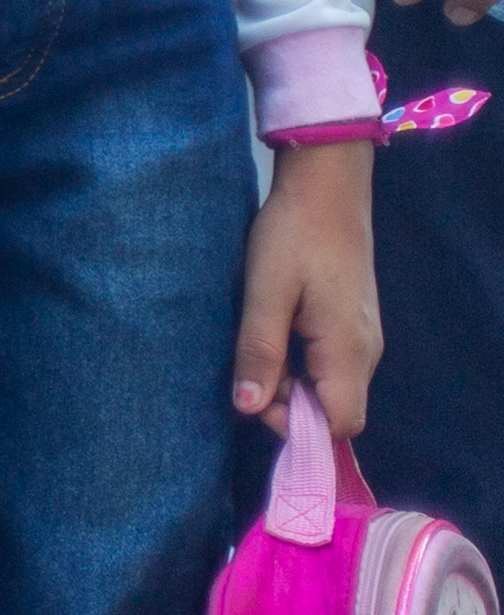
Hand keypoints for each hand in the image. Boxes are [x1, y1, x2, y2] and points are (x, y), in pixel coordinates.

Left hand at [242, 138, 380, 431]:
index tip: (256, 400)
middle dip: (291, 407)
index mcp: (348, 349)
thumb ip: (259, 352)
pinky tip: (272, 338)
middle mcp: (365, 351)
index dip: (298, 426)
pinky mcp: (352, 324)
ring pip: (331, 388)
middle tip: (250, 373)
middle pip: (336, 410)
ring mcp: (363, 338)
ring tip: (258, 350)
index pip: (341, 423)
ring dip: (293, 385)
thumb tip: (248, 408)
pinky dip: (301, 367)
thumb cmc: (293, 235)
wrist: (326, 187)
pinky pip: (330, 366)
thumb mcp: (265, 293)